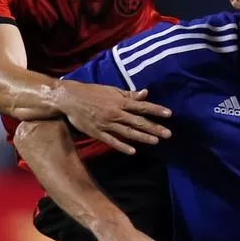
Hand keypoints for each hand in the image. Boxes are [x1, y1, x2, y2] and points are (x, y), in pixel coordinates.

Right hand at [57, 80, 171, 155]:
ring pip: (128, 132)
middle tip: (168, 134)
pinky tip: (133, 151)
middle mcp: (116, 113)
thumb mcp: (111, 90)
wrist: (70, 98)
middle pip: (138, 121)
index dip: (156, 110)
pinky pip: (112, 141)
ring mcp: (107, 124)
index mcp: (120, 101)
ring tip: (156, 141)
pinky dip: (122, 146)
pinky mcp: (98, 132)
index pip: (142, 106)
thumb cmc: (92, 92)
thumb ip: (129, 94)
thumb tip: (145, 94)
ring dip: (143, 137)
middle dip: (154, 127)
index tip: (169, 114)